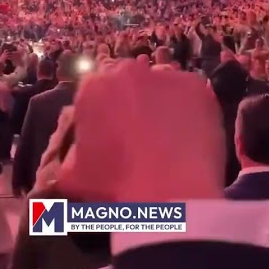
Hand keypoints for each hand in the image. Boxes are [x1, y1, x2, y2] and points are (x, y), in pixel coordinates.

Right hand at [55, 60, 224, 201]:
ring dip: (161, 103)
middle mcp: (127, 72)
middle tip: (141, 133)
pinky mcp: (196, 86)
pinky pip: (190, 94)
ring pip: (161, 86)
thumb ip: (72, 153)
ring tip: (168, 136)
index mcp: (93, 88)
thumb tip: (80, 149)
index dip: (104, 112)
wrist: (170, 195)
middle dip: (132, 102)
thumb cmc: (115, 187)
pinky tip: (189, 136)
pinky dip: (190, 110)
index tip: (113, 132)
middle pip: (128, 82)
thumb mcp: (73, 175)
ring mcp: (165, 76)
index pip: (96, 90)